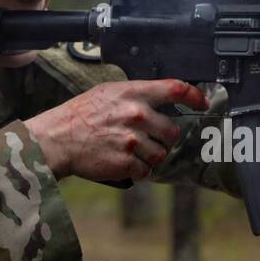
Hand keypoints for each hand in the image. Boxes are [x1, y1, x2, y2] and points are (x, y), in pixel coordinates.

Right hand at [25, 80, 207, 180]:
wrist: (57, 139)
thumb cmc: (80, 116)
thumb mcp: (107, 93)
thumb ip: (135, 95)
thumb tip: (161, 97)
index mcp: (133, 94)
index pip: (175, 89)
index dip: (194, 96)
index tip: (202, 103)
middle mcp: (136, 115)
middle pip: (172, 131)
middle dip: (163, 138)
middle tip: (146, 138)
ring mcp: (132, 140)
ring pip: (161, 154)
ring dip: (151, 156)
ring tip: (131, 151)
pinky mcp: (126, 162)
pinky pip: (146, 171)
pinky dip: (138, 170)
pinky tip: (124, 162)